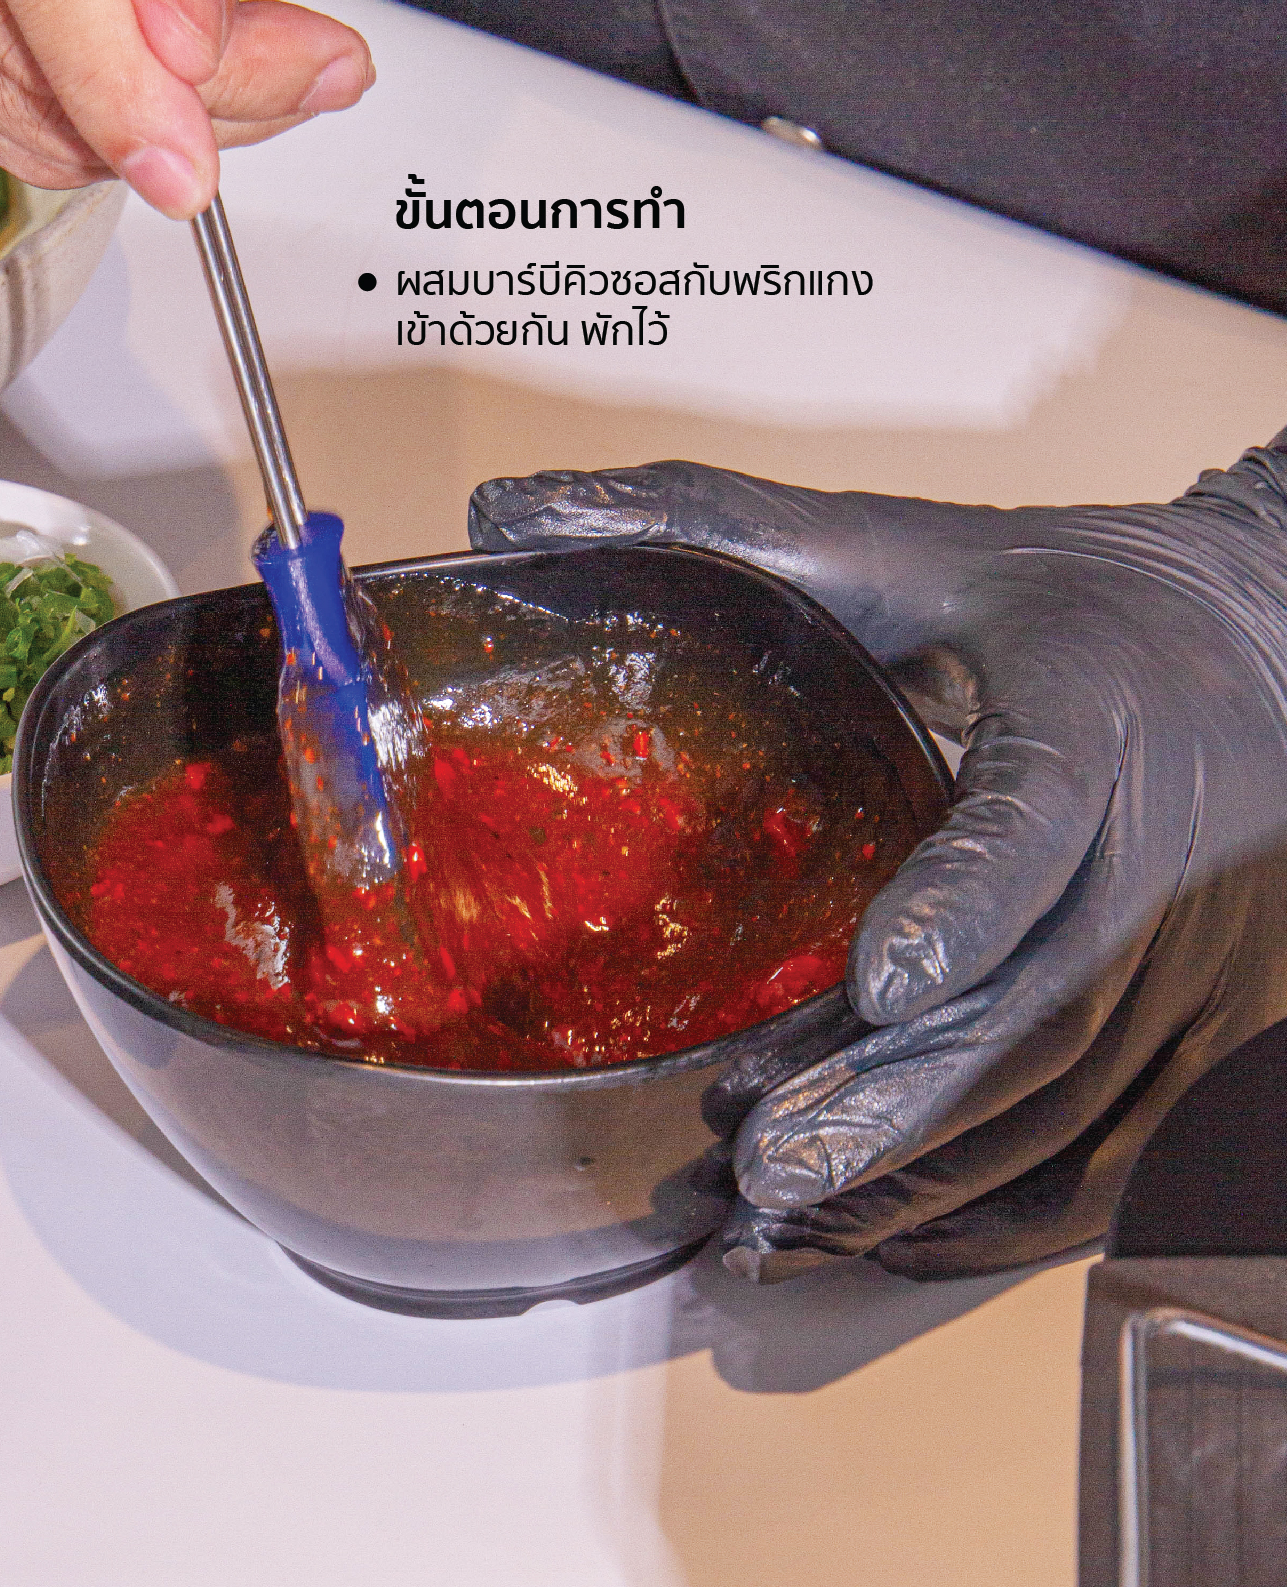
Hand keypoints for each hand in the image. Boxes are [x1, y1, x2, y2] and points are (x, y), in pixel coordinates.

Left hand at [470, 439, 1286, 1279]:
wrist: (1251, 636)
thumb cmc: (1070, 594)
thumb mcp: (907, 540)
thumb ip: (720, 523)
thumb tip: (516, 506)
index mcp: (1094, 713)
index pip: (1044, 816)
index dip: (971, 897)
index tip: (883, 974)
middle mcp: (1152, 847)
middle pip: (1046, 1000)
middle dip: (906, 1090)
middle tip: (771, 1156)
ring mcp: (1177, 943)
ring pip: (1067, 1087)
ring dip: (929, 1160)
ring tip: (784, 1199)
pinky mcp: (1179, 1007)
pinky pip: (1100, 1129)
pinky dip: (991, 1193)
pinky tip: (879, 1222)